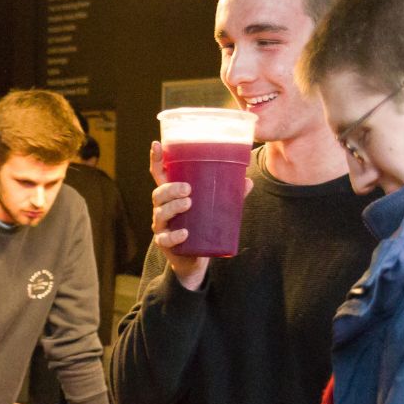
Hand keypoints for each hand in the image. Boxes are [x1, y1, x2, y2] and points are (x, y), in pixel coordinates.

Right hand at [150, 141, 251, 291]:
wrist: (194, 259)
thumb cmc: (201, 226)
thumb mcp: (213, 208)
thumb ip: (228, 195)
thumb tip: (247, 181)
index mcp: (171, 195)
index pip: (159, 174)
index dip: (156, 159)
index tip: (156, 144)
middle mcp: (162, 208)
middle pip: (158, 193)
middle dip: (170, 188)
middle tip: (187, 188)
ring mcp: (162, 226)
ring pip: (160, 213)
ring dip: (172, 207)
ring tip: (188, 203)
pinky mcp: (165, 243)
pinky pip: (166, 238)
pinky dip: (174, 235)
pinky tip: (185, 233)